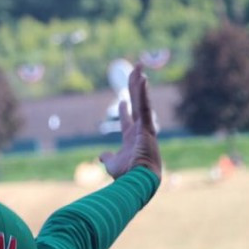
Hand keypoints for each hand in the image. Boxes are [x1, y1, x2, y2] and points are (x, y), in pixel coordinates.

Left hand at [99, 64, 161, 179]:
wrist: (136, 182)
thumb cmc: (126, 176)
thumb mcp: (112, 164)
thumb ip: (107, 158)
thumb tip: (101, 156)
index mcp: (132, 138)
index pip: (128, 119)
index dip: (124, 109)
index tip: (121, 100)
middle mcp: (140, 130)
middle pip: (137, 103)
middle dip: (134, 87)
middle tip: (135, 71)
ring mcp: (144, 127)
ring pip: (142, 100)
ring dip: (140, 83)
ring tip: (139, 66)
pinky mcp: (147, 128)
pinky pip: (144, 107)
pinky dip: (143, 93)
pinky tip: (143, 78)